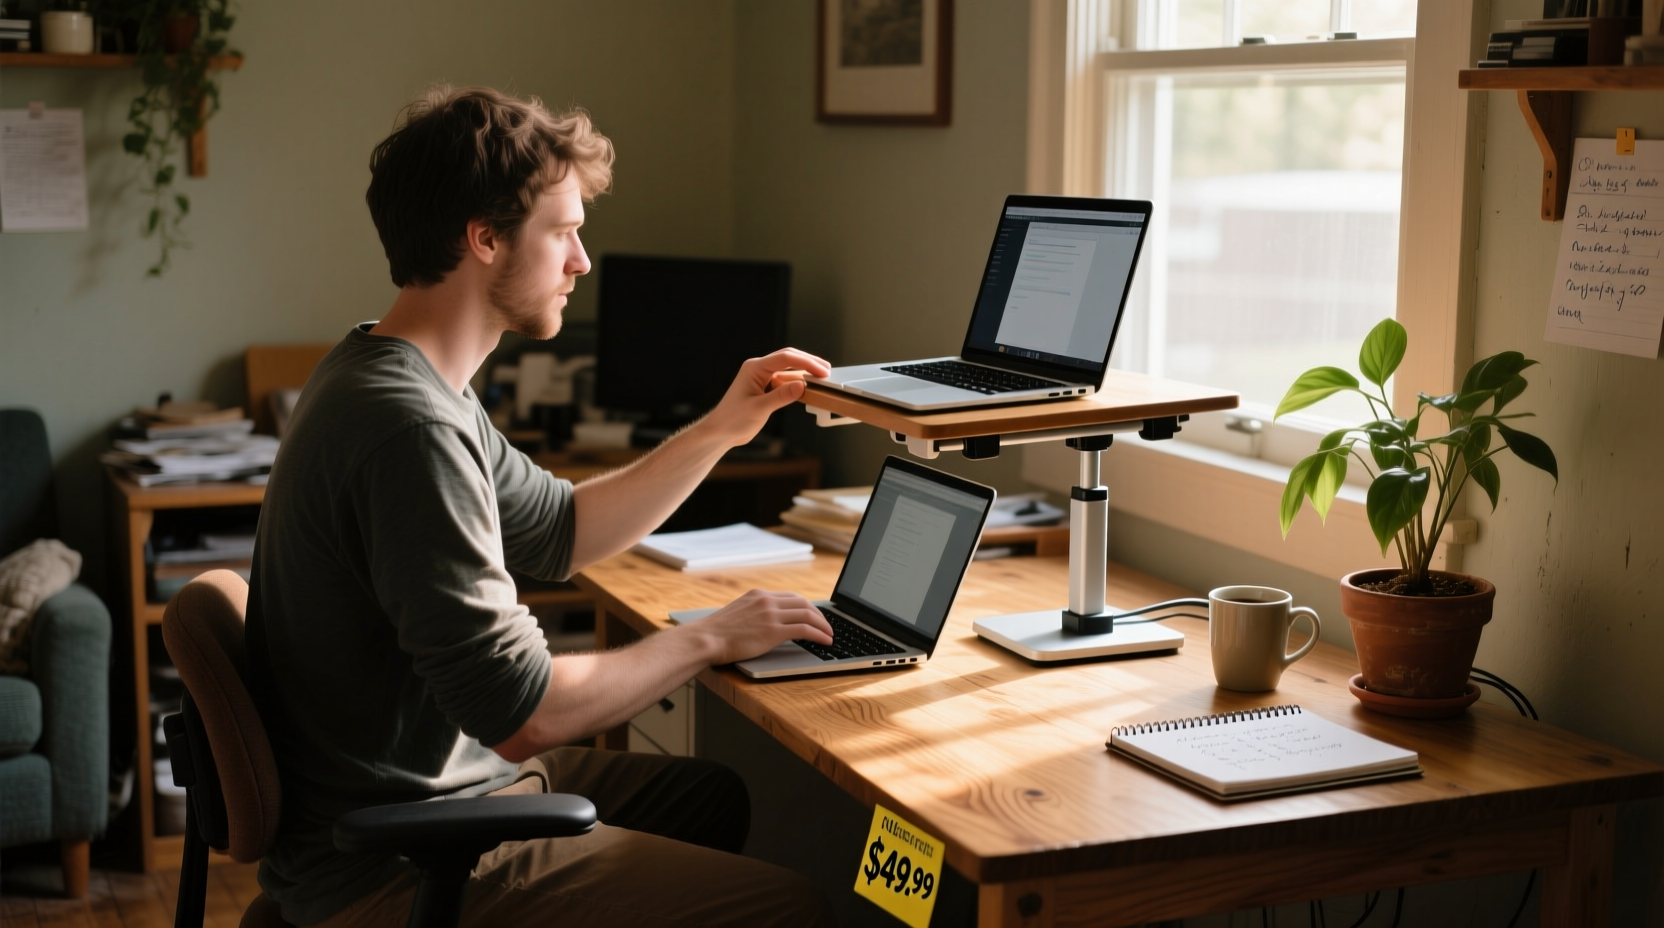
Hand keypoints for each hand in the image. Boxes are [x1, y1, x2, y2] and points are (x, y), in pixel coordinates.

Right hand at [685, 589, 832, 665]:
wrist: (705, 639)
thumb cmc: (715, 634)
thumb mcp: (736, 614)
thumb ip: (752, 614)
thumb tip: (763, 624)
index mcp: (758, 595)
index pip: (790, 597)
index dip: (807, 606)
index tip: (814, 615)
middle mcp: (766, 601)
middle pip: (803, 602)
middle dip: (819, 614)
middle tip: (827, 626)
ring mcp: (770, 614)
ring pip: (808, 614)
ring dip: (823, 625)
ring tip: (830, 635)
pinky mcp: (773, 631)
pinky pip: (805, 629)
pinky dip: (819, 634)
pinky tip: (825, 641)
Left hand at [702, 348, 830, 446]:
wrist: (720, 431)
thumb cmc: (733, 420)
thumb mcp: (759, 409)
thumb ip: (781, 396)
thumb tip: (802, 385)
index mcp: (755, 368)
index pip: (786, 358)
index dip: (807, 363)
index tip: (822, 371)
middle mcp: (758, 368)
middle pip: (788, 357)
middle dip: (809, 361)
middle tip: (827, 370)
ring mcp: (761, 376)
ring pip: (787, 366)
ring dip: (804, 369)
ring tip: (822, 375)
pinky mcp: (764, 386)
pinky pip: (784, 377)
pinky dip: (797, 379)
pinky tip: (807, 384)